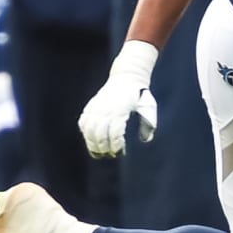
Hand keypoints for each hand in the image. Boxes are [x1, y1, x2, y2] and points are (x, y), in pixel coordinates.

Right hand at [80, 40, 159, 156]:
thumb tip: (146, 139)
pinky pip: (83, 122)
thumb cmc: (140, 94)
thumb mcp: (148, 106)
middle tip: (109, 155)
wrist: (127, 77)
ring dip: (92, 143)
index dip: (116, 146)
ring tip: (98, 153)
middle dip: (103, 148)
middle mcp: (106, 108)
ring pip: (88, 129)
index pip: (114, 133)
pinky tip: (90, 140)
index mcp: (121, 109)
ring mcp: (97, 106)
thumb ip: (149, 123)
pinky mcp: (91, 106)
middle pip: (99, 133)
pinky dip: (85, 133)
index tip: (120, 152)